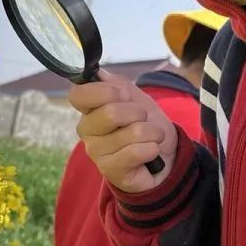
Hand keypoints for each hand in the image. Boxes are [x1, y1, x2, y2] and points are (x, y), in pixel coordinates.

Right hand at [68, 70, 177, 192]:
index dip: (104, 91)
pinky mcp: (110, 170)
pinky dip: (152, 148)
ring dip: (152, 132)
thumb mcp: (137, 98)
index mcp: (89, 109)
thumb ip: (117, 85)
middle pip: (110, 113)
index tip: (124, 94)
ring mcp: (96, 152)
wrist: (167, 156)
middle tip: (144, 119)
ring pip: (132, 132)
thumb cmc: (147, 125)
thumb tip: (99, 74)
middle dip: (139, 112)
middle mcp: (87, 130)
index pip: (78, 95)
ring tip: (152, 137)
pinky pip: (136, 152)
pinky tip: (151, 152)